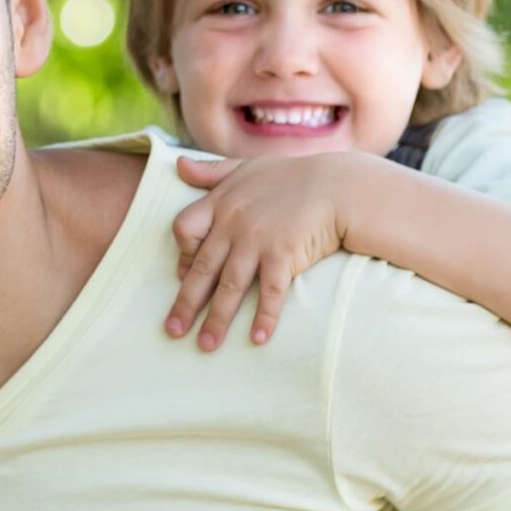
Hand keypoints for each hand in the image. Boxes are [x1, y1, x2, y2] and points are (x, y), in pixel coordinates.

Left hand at [166, 151, 361, 349]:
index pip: (184, 230)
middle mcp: (233, 223)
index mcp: (221, 202)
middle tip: (173, 331)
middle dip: (186, 304)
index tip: (183, 276)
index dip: (182, 254)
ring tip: (206, 346)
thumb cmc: (291, 176)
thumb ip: (210, 171)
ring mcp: (257, 241)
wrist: (337, 185)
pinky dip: (263, 317)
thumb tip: (177, 164)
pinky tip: (257, 340)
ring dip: (217, 320)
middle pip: (201, 268)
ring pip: (230, 286)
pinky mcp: (283, 255)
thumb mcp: (244, 167)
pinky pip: (269, 292)